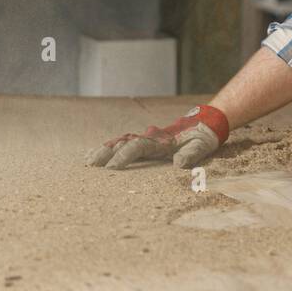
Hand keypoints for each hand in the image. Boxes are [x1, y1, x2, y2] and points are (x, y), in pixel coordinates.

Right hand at [86, 105, 229, 169]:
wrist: (203, 123)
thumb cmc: (202, 137)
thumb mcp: (201, 146)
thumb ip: (191, 154)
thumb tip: (178, 164)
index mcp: (161, 140)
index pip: (138, 146)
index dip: (125, 155)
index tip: (112, 167)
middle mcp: (149, 137)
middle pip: (122, 142)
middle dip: (106, 152)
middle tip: (90, 164)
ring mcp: (145, 138)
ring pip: (120, 141)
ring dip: (104, 150)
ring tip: (88, 162)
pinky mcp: (144, 142)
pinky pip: (123, 144)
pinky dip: (109, 148)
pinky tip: (96, 156)